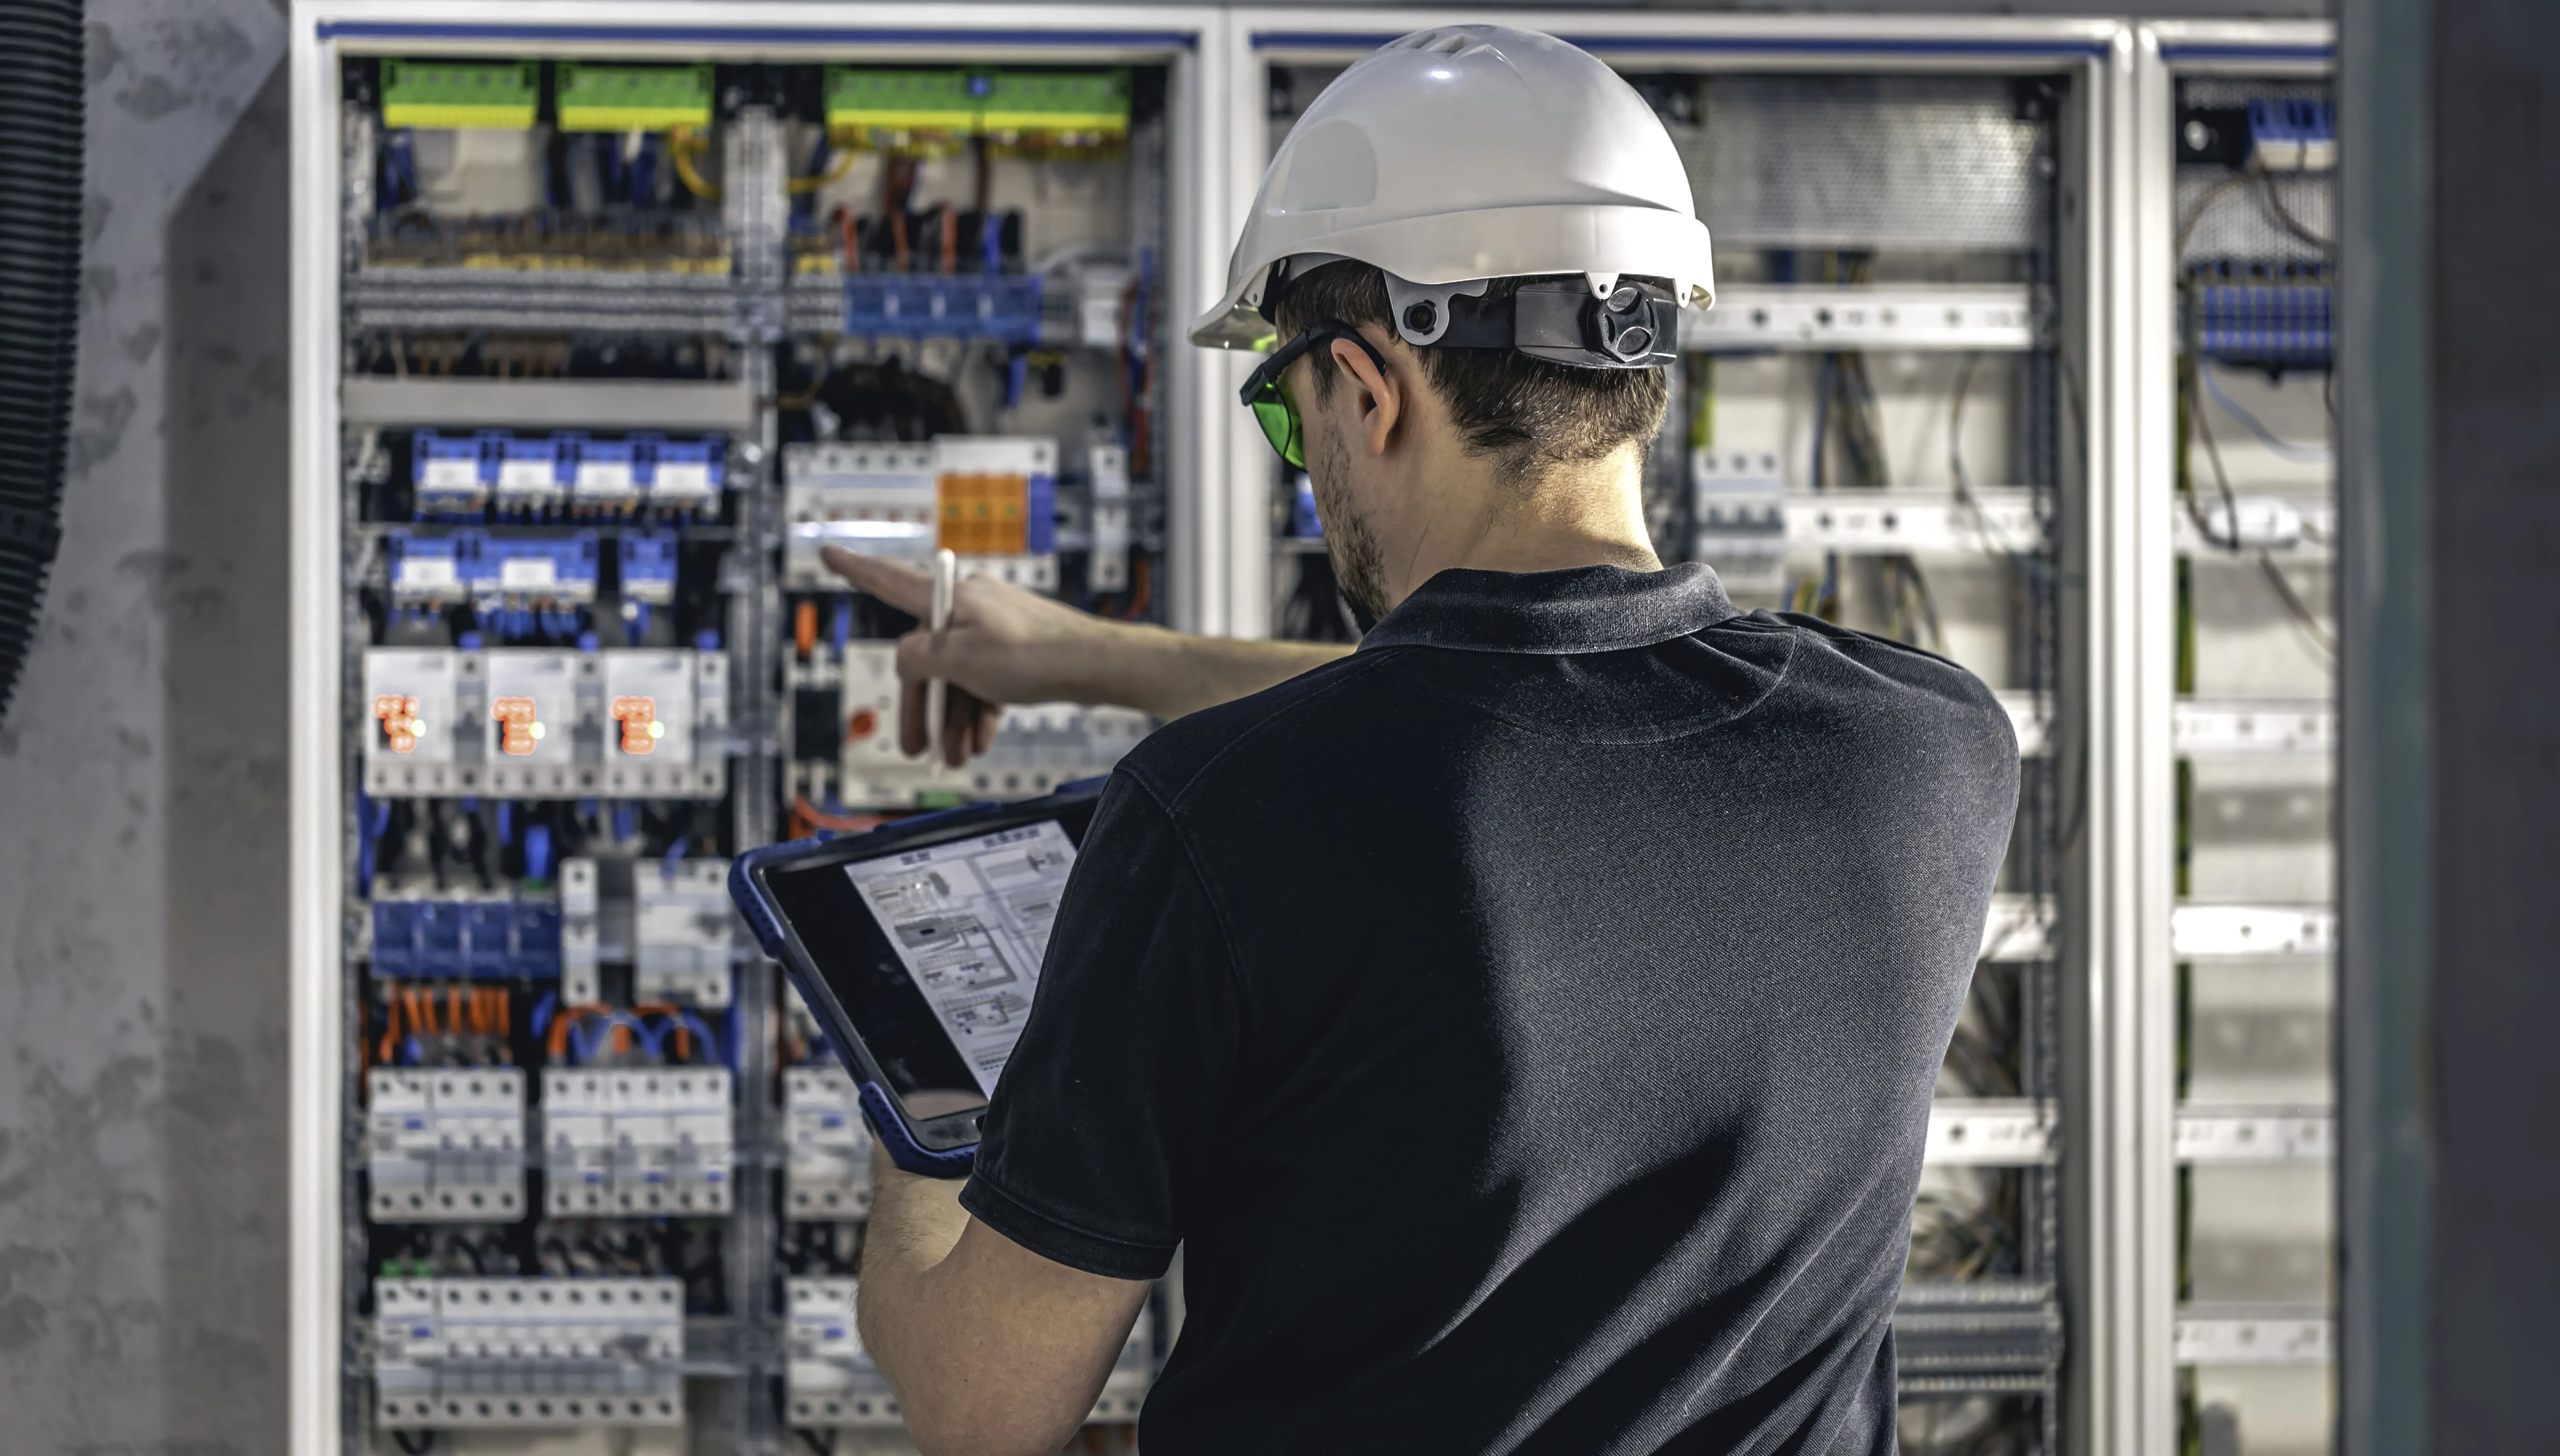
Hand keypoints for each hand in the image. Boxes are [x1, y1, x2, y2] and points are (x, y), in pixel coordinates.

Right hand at [821, 547, 1126, 766]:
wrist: (1097, 667)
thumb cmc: (1034, 656)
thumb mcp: (958, 661)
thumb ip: (916, 657)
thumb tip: (906, 659)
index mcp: (950, 597)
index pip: (889, 581)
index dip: (855, 570)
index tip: (829, 554)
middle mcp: (969, 605)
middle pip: (928, 656)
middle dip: (923, 706)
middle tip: (916, 747)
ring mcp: (995, 625)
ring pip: (959, 675)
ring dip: (953, 718)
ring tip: (956, 757)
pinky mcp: (1016, 647)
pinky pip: (986, 680)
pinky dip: (980, 710)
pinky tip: (980, 740)